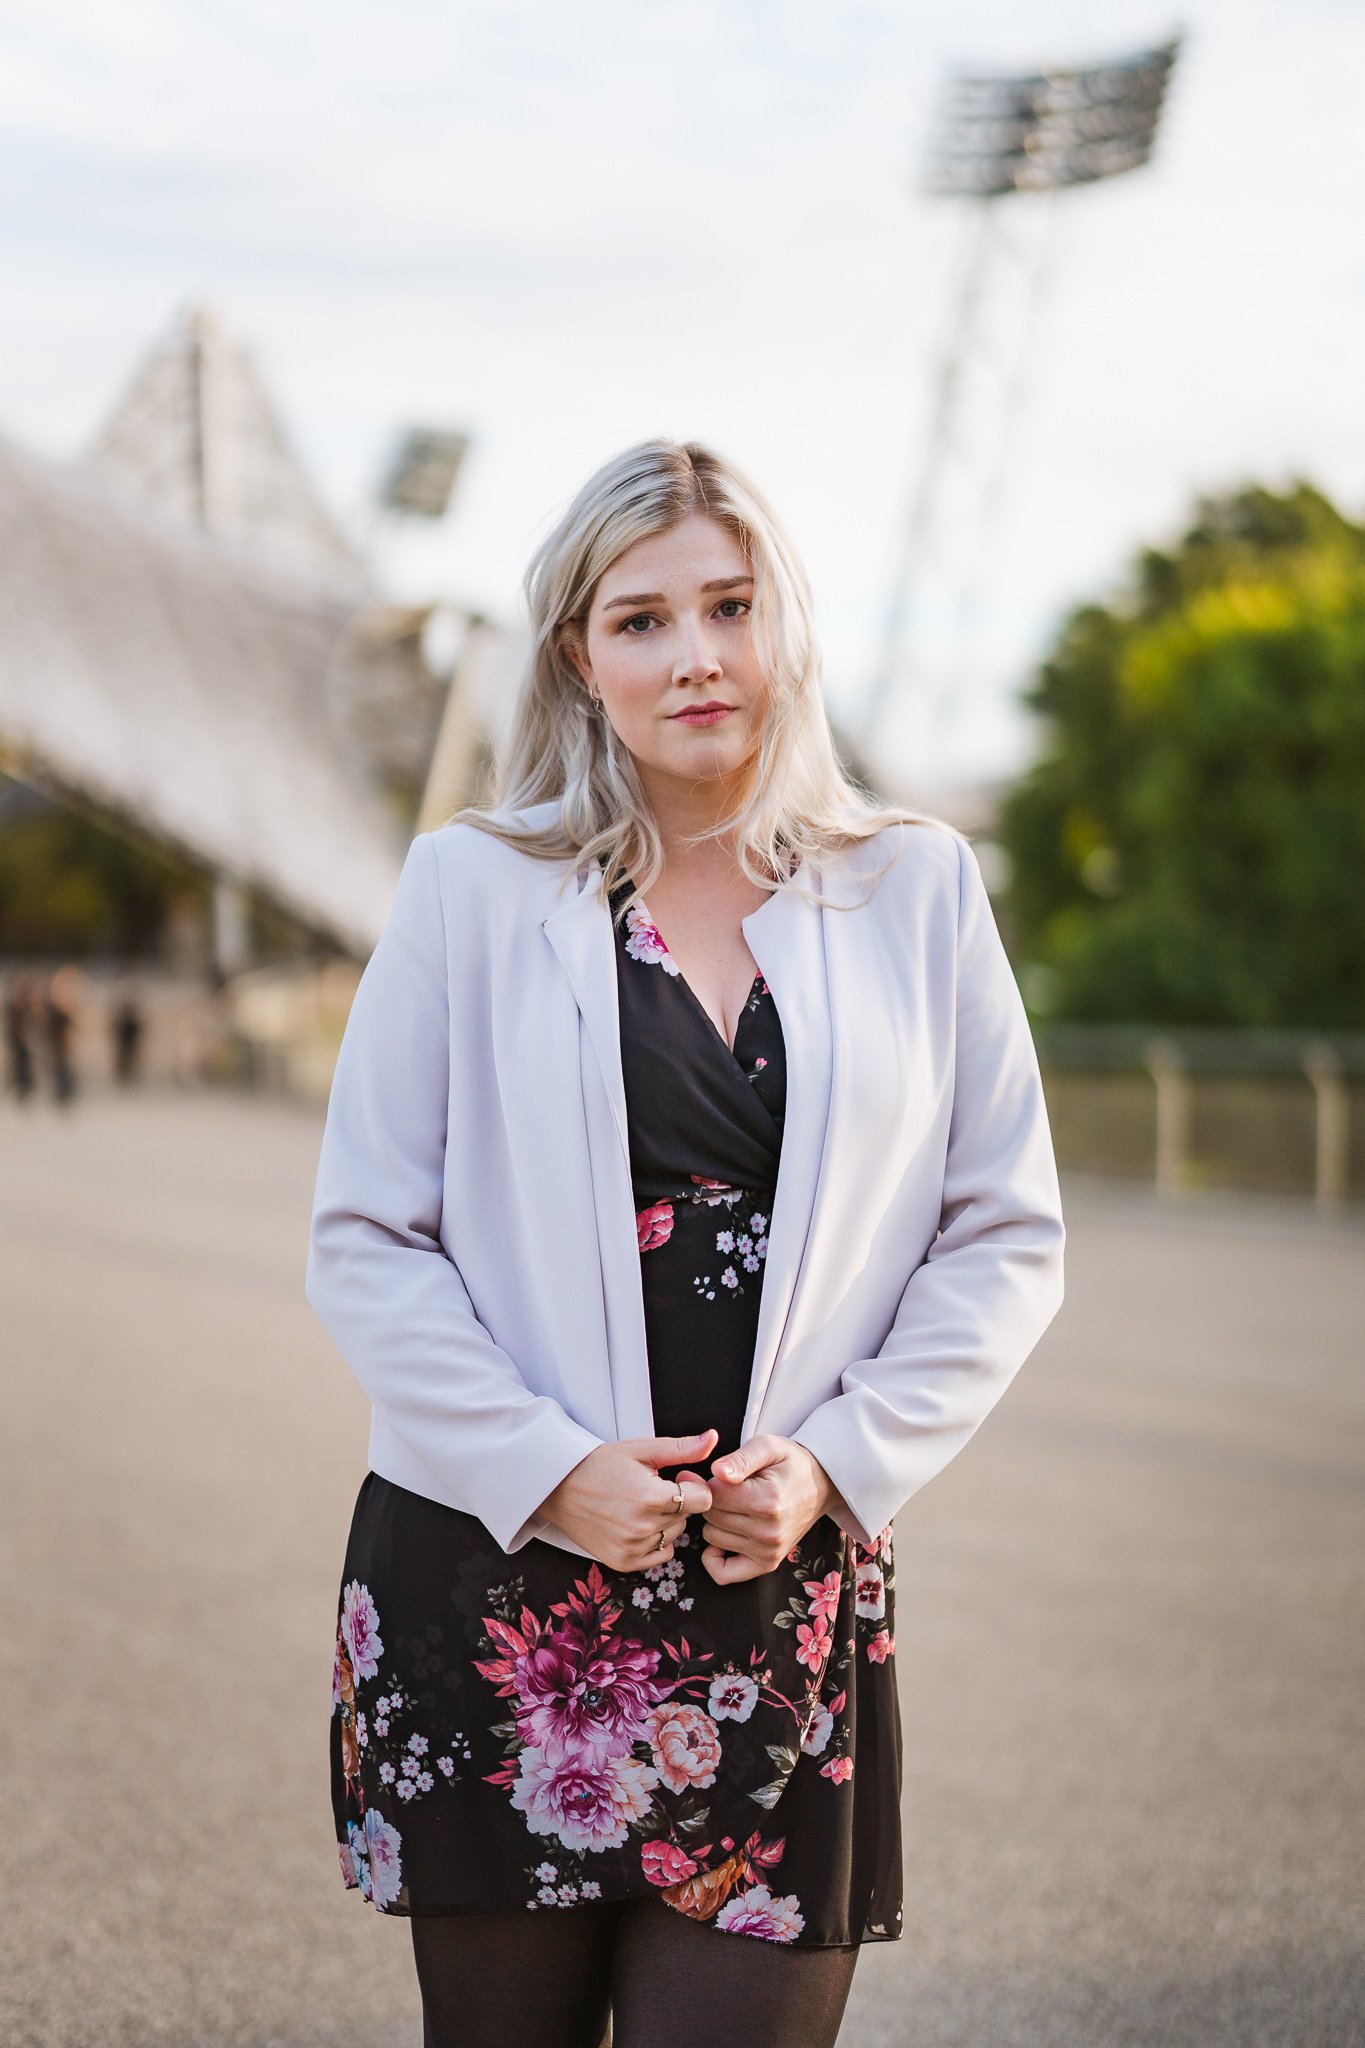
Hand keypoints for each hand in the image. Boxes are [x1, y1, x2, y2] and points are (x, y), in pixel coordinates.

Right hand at [539, 1429, 716, 1572]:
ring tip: (639, 1505)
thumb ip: (681, 1448)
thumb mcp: (640, 1449)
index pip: (703, 1501)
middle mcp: (643, 1527)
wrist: (559, 1488)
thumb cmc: (600, 1464)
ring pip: (674, 1536)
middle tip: (651, 1489)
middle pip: (687, 1518)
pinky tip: (636, 1524)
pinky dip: (655, 1541)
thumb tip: (713, 1439)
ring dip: (665, 1522)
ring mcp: (632, 1549)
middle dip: (677, 1502)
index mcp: (650, 1497)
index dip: (694, 1486)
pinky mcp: (623, 1562)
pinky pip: (660, 1555)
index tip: (676, 1477)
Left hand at [699, 1435, 835, 1584]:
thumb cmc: (790, 1462)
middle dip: (714, 1499)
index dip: (712, 1480)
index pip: (713, 1494)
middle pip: (711, 1516)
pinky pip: (723, 1573)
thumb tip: (717, 1472)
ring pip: (712, 1537)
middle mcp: (768, 1532)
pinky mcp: (767, 1564)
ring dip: (717, 1521)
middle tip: (733, 1489)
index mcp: (767, 1501)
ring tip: (737, 1507)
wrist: (821, 1484)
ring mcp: (768, 1552)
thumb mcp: (769, 1446)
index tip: (725, 1474)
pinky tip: (726, 1535)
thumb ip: (741, 1458)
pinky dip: (715, 1557)